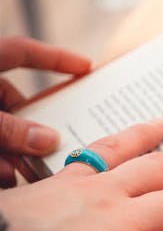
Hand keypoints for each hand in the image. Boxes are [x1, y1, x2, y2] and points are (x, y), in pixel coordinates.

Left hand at [0, 36, 91, 185]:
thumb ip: (12, 129)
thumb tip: (48, 141)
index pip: (23, 51)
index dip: (56, 58)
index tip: (85, 68)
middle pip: (14, 103)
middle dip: (32, 130)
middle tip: (52, 149)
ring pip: (1, 129)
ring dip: (13, 153)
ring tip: (21, 174)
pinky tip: (5, 178)